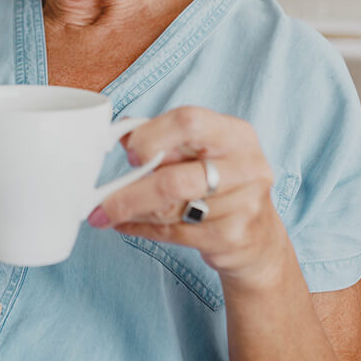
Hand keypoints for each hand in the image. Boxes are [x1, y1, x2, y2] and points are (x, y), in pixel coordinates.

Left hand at [88, 107, 290, 291]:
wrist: (259, 239)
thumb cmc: (221, 185)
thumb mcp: (200, 154)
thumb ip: (164, 140)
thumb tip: (119, 134)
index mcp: (236, 134)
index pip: (189, 122)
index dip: (152, 136)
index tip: (129, 152)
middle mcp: (246, 166)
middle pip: (177, 178)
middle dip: (132, 193)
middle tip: (101, 202)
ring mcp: (244, 204)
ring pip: (171, 210)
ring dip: (131, 213)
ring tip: (106, 213)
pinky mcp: (233, 237)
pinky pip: (175, 233)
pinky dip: (144, 230)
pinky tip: (127, 226)